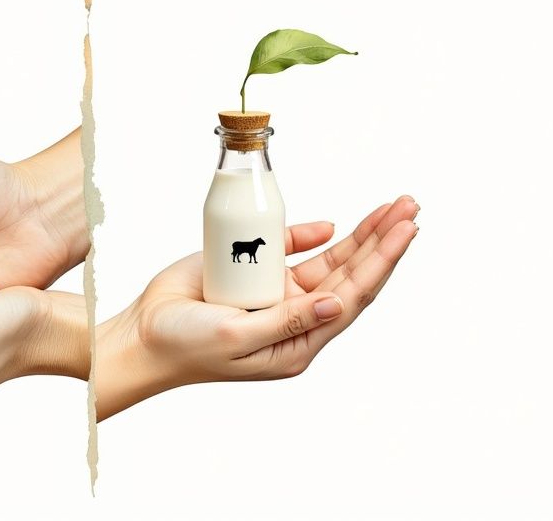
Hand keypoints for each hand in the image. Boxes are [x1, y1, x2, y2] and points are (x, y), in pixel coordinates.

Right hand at [96, 195, 418, 419]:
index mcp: (297, 341)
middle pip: (349, 273)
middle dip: (382, 240)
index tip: (405, 229)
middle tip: (410, 206)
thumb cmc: (184, 346)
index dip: (381, 260)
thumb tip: (338, 304)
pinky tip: (332, 226)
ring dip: (360, 234)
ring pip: (329, 259)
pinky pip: (289, 249)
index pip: (352, 296)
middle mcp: (294, 316)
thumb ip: (287, 320)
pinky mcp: (252, 271)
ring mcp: (275, 292)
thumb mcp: (238, 338)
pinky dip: (310, 235)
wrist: (142, 332)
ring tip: (393, 208)